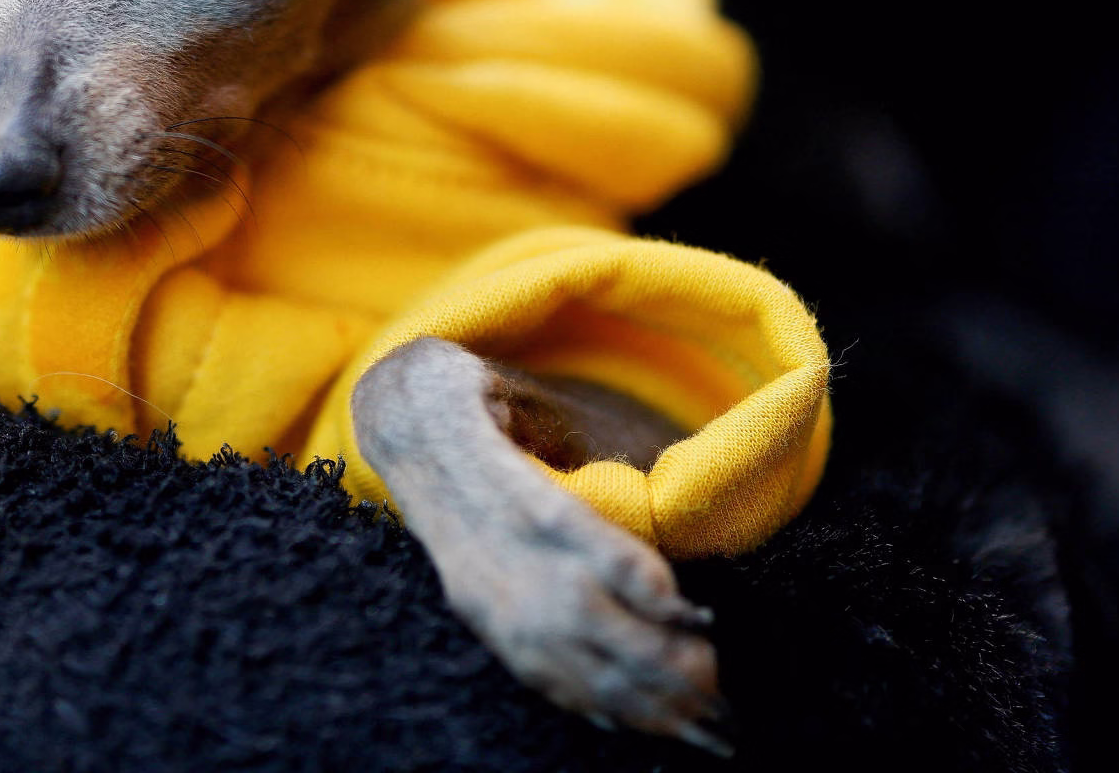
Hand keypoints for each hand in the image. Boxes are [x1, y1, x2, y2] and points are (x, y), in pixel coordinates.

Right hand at [353, 338, 726, 752]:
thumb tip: (681, 490)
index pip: (578, 541)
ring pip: (558, 655)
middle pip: (576, 613)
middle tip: (714, 677)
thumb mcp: (542, 403)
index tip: (697, 613)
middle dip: (651, 658)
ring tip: (693, 713)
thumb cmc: (491, 406)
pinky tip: (631, 716)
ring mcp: (480, 584)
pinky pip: (531, 668)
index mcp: (513, 484)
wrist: (405, 423)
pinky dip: (586, 700)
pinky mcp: (474, 608)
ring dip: (631, 695)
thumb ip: (604, 438)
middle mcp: (493, 542)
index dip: (639, 586)